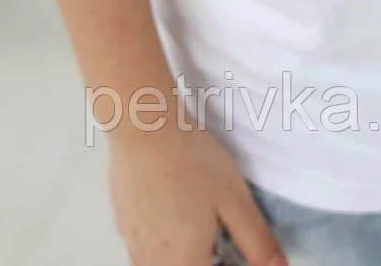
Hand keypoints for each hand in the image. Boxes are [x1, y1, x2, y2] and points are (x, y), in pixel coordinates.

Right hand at [108, 118, 285, 265]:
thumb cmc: (188, 160)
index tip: (240, 255)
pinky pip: (146, 247)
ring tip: (202, 224)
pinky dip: (165, 239)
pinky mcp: (123, 222)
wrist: (143, 129)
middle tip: (224, 241)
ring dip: (186, 254)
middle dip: (209, 262)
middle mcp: (153, 261)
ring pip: (163, 262)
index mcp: (183, 263)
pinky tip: (176, 208)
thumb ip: (257, 241)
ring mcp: (133, 243)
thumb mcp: (236, 200)